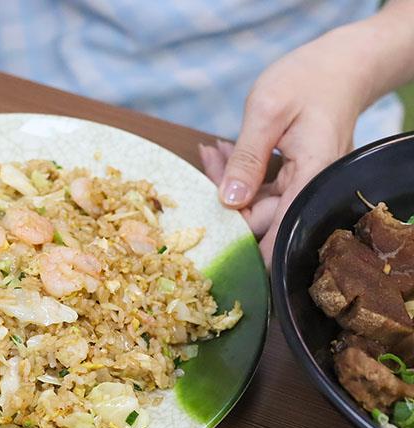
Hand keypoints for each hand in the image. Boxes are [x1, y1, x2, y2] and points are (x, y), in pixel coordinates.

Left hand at [200, 24, 377, 263]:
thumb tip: (228, 201)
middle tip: (208, 159)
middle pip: (261, 219)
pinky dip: (242, 176)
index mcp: (313, 176)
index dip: (242, 239)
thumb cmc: (308, 79)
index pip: (277, 232)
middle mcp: (313, 190)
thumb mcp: (267, 112)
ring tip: (213, 152)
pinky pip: (263, 191)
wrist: (342, 64)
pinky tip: (224, 153)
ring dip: (229, 184)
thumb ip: (247, 159)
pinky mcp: (297, 180)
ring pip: (258, 205)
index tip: (208, 228)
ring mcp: (306, 187)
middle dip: (226, 199)